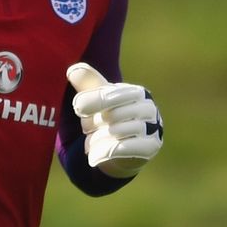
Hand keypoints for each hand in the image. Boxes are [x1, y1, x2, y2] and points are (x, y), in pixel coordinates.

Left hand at [67, 62, 163, 177]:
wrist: (121, 151)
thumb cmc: (107, 118)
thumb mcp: (96, 99)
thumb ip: (86, 83)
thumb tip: (73, 70)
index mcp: (135, 92)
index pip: (107, 94)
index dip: (88, 102)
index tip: (77, 108)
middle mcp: (148, 108)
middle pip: (110, 115)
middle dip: (91, 124)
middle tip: (88, 129)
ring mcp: (153, 128)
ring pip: (114, 133)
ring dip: (95, 140)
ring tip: (91, 142)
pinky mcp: (150, 147)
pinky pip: (121, 149)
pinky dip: (102, 153)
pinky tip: (93, 156)